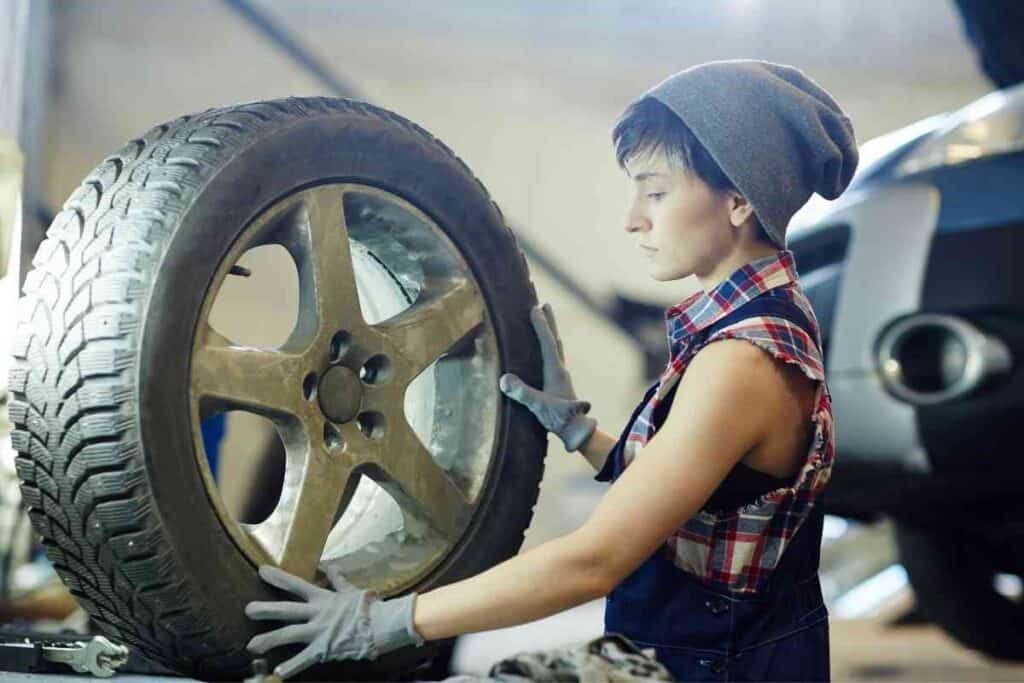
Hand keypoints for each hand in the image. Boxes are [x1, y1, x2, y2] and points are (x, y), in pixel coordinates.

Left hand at [245, 564, 424, 678]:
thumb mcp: (351, 590)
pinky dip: (291, 667)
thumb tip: (329, 566)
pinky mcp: (323, 649)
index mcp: (323, 598)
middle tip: (247, 609)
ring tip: (251, 646)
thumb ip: (337, 580)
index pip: (296, 584)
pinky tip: (278, 673)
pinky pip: (304, 659)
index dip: (278, 578)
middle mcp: (317, 614)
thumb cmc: (368, 606)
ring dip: (269, 640)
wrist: (382, 624)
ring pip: (289, 635)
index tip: (261, 571)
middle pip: (286, 610)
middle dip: (265, 610)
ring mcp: (318, 632)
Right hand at [499, 302, 596, 451]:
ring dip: (551, 333)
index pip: (548, 343)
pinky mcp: (559, 384)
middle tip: (545, 303)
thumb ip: (523, 393)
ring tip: (546, 321)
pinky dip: (549, 347)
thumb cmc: (558, 419)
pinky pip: (553, 357)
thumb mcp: (538, 406)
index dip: (541, 325)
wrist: (576, 431)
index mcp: (555, 371)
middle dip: (549, 322)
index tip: (534, 308)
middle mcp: (560, 370)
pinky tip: (545, 352)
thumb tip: (504, 379)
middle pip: (555, 340)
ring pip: (556, 348)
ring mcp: (561, 376)